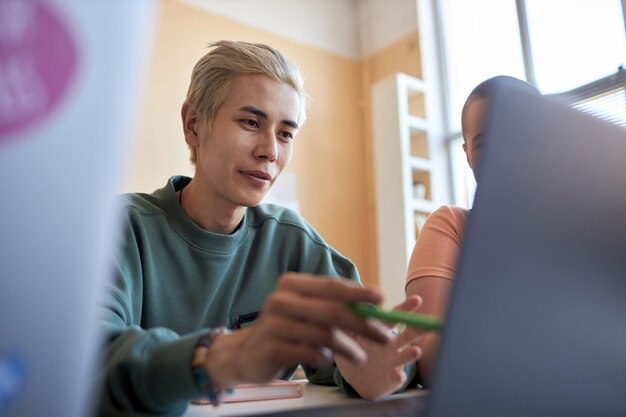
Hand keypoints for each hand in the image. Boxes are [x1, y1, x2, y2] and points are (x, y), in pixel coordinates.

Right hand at [205, 272, 391, 389]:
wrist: (246, 352)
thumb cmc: (286, 328)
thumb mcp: (306, 310)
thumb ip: (333, 305)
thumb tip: (374, 305)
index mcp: (293, 284)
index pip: (332, 286)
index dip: (359, 292)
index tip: (382, 299)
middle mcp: (282, 299)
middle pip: (332, 310)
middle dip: (363, 324)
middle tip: (385, 336)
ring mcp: (274, 323)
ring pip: (324, 334)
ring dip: (348, 347)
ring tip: (360, 357)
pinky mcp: (271, 347)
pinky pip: (309, 353)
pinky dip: (324, 358)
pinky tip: (326, 360)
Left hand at [335, 295, 423, 399]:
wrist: (358, 379)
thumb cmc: (356, 351)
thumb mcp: (349, 335)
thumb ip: (350, 322)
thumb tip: (347, 304)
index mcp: (384, 331)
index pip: (396, 316)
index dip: (406, 308)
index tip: (418, 300)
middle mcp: (394, 346)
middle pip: (409, 334)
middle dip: (420, 328)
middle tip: (431, 323)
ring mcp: (395, 362)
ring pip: (407, 356)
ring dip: (411, 354)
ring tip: (416, 351)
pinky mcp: (393, 379)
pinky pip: (397, 377)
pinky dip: (398, 376)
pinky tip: (397, 374)